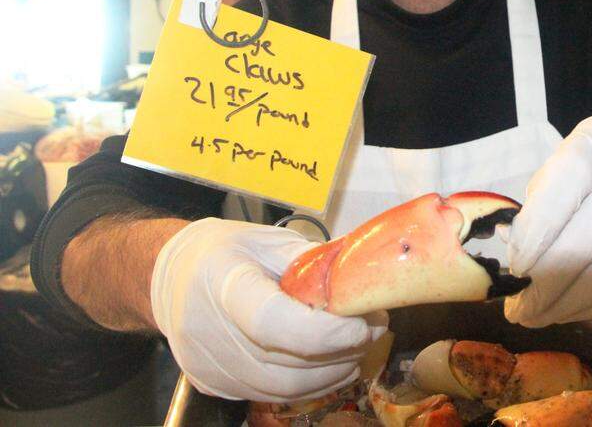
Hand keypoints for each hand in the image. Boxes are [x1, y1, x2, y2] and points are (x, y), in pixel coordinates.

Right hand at [151, 218, 386, 401]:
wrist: (170, 276)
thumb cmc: (226, 251)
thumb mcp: (271, 241)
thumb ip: (315, 264)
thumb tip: (364, 280)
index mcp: (222, 283)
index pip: (274, 323)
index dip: (326, 331)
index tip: (364, 324)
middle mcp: (208, 331)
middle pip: (286, 363)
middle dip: (343, 351)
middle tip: (376, 329)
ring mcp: (209, 365)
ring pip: (285, 389)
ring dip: (334, 373)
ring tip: (360, 347)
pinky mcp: (214, 385)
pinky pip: (272, 395)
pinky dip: (311, 384)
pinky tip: (332, 363)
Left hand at [504, 115, 591, 326]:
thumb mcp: (560, 170)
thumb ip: (536, 204)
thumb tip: (512, 243)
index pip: (563, 190)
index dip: (537, 235)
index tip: (518, 268)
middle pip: (587, 238)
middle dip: (547, 283)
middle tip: (521, 309)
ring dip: (569, 302)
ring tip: (539, 316)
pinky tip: (571, 311)